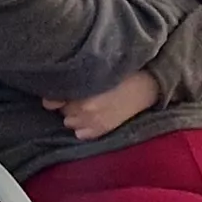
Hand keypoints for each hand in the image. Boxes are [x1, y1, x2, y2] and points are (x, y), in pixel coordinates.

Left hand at [42, 71, 160, 140]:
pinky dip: (82, 127)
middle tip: (77, 94)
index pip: (53, 99)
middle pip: (61, 109)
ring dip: (73, 114)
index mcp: (82, 88)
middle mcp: (84, 107)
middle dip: (65, 102)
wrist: (150, 84)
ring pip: (69, 121)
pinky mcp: (102, 129)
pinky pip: (81, 134)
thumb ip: (75, 77)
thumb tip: (51, 96)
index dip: (55, 94)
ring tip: (84, 105)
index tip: (59, 89)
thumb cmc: (124, 71)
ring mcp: (93, 121)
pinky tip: (90, 117)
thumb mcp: (99, 67)